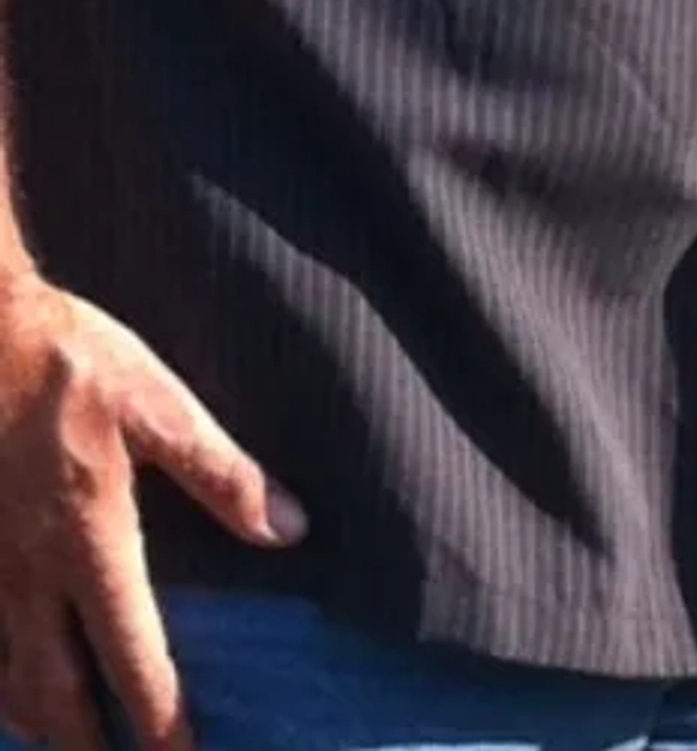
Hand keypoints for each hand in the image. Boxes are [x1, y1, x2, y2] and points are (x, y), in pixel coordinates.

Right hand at [0, 273, 303, 750]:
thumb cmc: (70, 363)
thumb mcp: (157, 404)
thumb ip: (221, 473)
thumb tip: (288, 528)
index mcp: (89, 542)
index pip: (130, 658)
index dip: (159, 719)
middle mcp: (29, 575)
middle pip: (56, 694)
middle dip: (89, 746)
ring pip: (6, 681)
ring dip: (39, 721)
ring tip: (69, 744)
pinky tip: (14, 686)